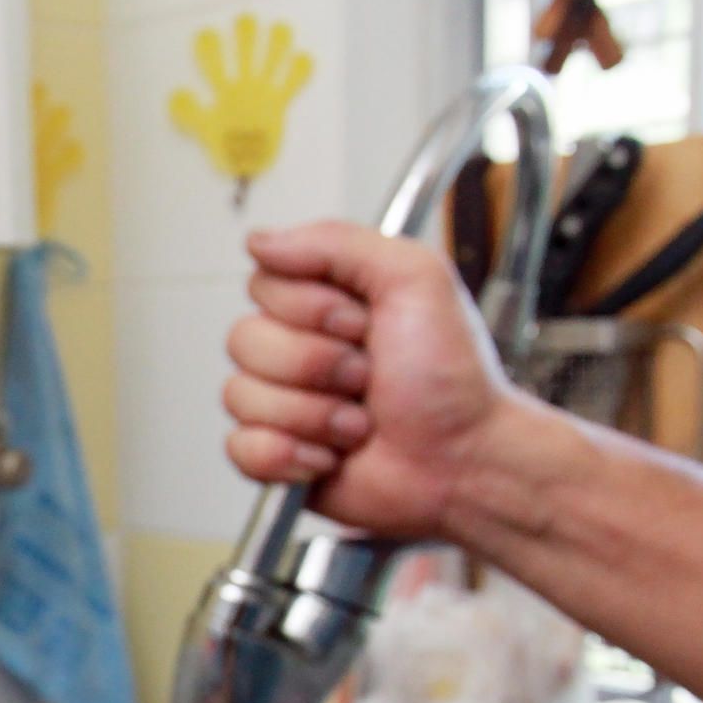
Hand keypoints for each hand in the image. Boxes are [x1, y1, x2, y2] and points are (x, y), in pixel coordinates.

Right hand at [223, 221, 517, 537]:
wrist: (463, 462)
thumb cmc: (452, 380)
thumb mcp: (415, 279)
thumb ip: (339, 242)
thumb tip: (261, 240)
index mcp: (326, 302)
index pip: (264, 284)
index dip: (310, 308)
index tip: (364, 324)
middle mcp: (298, 349)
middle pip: (244, 339)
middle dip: (314, 365)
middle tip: (366, 378)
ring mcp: (283, 404)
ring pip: (240, 395)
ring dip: (312, 415)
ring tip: (358, 424)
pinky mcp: (276, 456)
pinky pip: (239, 448)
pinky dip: (286, 455)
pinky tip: (329, 456)